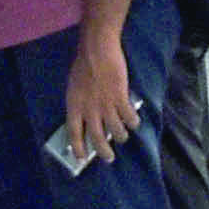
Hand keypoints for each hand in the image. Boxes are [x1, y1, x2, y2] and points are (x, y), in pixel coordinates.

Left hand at [60, 34, 140, 161]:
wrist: (97, 50)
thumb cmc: (83, 65)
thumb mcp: (74, 88)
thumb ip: (80, 104)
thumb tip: (87, 120)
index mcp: (74, 106)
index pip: (74, 134)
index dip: (78, 148)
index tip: (81, 157)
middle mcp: (89, 110)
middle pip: (97, 138)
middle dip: (104, 152)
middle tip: (108, 158)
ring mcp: (106, 105)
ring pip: (116, 131)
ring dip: (121, 137)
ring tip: (122, 137)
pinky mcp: (120, 98)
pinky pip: (129, 118)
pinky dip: (133, 122)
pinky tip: (134, 122)